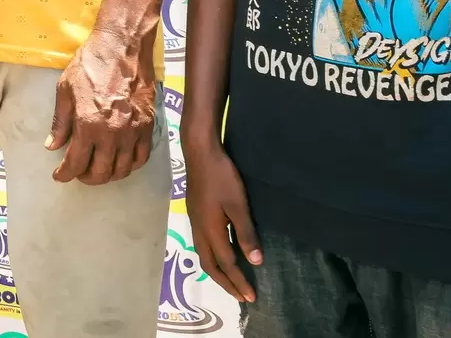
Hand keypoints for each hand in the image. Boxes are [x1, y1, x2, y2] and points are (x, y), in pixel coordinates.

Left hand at [48, 30, 154, 184]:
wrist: (122, 48)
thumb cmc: (89, 65)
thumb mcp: (64, 90)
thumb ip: (60, 122)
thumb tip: (52, 146)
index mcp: (87, 125)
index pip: (76, 162)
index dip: (66, 174)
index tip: (60, 176)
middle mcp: (112, 134)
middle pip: (101, 172)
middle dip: (87, 178)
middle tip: (79, 174)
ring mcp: (133, 132)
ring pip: (122, 169)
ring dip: (109, 175)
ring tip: (99, 169)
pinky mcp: (148, 126)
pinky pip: (141, 157)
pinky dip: (130, 165)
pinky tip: (121, 162)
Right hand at [184, 134, 258, 305]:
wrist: (200, 153)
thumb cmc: (222, 177)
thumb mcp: (238, 205)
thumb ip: (246, 233)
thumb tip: (255, 262)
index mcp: (210, 229)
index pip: (225, 263)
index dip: (238, 281)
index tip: (251, 297)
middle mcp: (199, 229)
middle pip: (209, 264)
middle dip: (225, 283)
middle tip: (241, 296)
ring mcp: (195, 221)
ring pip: (203, 254)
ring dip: (218, 271)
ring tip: (231, 281)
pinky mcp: (195, 213)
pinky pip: (202, 244)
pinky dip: (213, 258)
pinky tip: (221, 254)